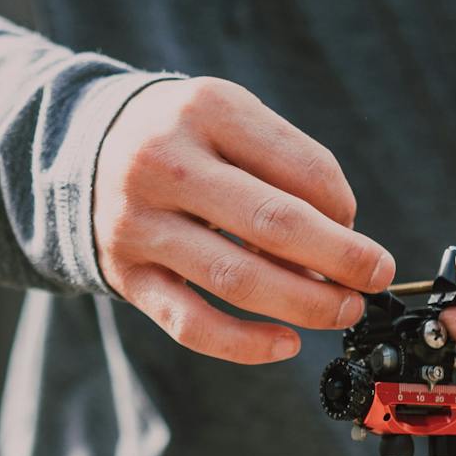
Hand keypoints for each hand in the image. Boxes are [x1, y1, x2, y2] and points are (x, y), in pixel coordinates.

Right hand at [93, 77, 394, 360]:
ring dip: (304, 304)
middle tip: (374, 278)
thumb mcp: (230, 118)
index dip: (344, 207)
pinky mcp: (126, 274)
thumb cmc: (183, 137)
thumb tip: (343, 238)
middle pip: (274, 223)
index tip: (357, 228)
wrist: (80, 149)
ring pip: (237, 278)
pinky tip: (286, 344)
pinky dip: (245, 343)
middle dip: (341, 259)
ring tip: (342, 311)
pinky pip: (191, 324)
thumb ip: (287, 165)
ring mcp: (140, 223)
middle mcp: (166, 163)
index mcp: (207, 110)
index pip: (303, 168)